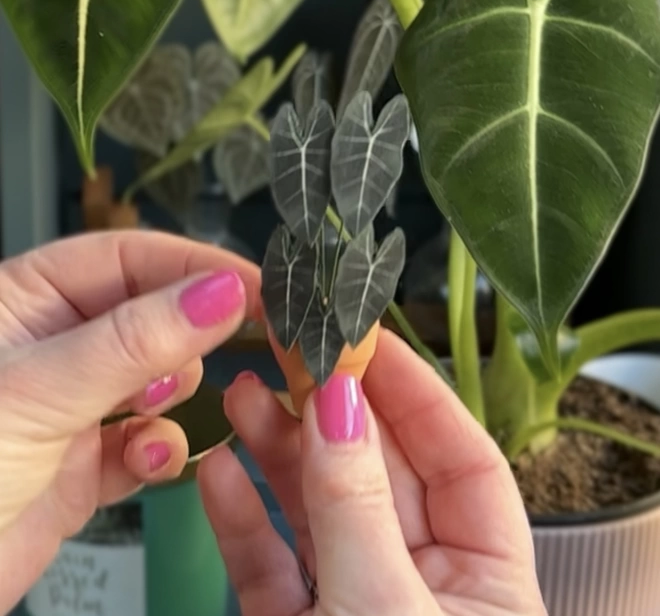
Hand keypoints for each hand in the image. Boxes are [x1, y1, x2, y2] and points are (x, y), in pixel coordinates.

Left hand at [0, 231, 259, 612]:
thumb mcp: (41, 389)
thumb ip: (137, 340)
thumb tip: (221, 292)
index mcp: (28, 299)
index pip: (129, 257)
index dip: (195, 266)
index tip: (256, 285)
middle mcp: (55, 345)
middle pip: (154, 315)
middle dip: (192, 333)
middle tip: (237, 344)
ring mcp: (73, 404)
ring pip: (160, 376)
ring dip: (175, 392)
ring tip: (159, 408)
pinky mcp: (86, 462)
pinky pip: (148, 440)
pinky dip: (160, 447)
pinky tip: (149, 457)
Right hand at [199, 330, 546, 615]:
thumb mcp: (384, 608)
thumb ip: (356, 504)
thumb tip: (337, 401)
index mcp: (486, 581)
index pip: (460, 459)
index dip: (414, 391)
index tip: (365, 337)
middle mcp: (423, 585)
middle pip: (379, 472)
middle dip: (331, 409)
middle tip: (292, 350)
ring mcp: (355, 604)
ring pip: (318, 509)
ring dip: (277, 449)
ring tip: (243, 392)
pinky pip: (270, 563)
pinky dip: (241, 517)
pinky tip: (218, 467)